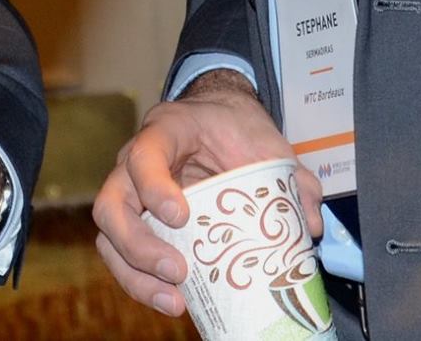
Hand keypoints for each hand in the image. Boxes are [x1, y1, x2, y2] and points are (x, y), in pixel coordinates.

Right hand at [93, 70, 321, 317]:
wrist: (221, 120)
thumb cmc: (237, 129)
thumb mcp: (267, 142)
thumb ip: (293, 178)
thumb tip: (311, 223)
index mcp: (166, 130)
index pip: (143, 153)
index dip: (154, 186)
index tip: (180, 215)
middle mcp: (134, 161)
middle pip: (111, 204)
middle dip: (139, 245)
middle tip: (178, 270)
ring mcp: (130, 194)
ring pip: (109, 237)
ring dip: (136, 275)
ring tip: (175, 300)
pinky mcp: (137, 223)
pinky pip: (123, 256)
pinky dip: (142, 283)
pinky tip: (175, 300)